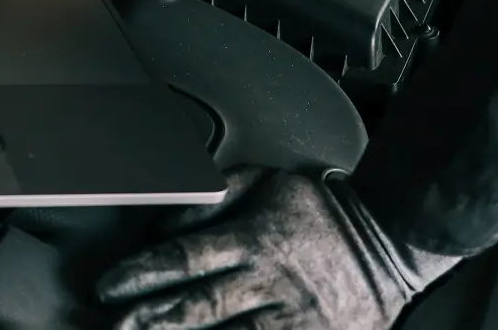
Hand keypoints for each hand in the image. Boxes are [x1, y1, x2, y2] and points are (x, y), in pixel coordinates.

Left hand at [97, 167, 460, 329]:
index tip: (108, 286)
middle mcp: (267, 281)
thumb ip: (211, 197)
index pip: (184, 258)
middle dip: (148, 320)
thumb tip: (163, 222)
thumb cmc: (318, 213)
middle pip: (197, 307)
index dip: (141, 274)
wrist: (389, 242)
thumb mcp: (263, 182)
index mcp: (252, 237)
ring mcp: (289, 317)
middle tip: (112, 326)